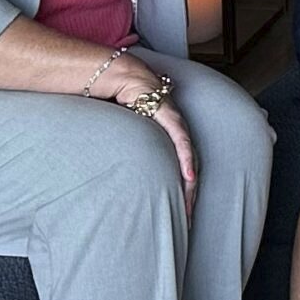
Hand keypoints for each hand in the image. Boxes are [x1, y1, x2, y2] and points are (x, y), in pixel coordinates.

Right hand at [100, 57, 196, 216]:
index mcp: (167, 141)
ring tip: (189, 207)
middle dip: (189, 197)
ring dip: (190, 184)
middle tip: (187, 222)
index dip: (181, 194)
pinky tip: (189, 177)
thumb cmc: (117, 106)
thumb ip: (122, 156)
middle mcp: (176, 132)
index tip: (179, 217)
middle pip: (188, 170)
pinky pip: (180, 140)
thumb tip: (109, 182)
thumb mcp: (121, 138)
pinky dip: (185, 158)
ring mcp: (175, 123)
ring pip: (189, 159)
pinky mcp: (170, 115)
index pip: (178, 171)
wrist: (119, 77)